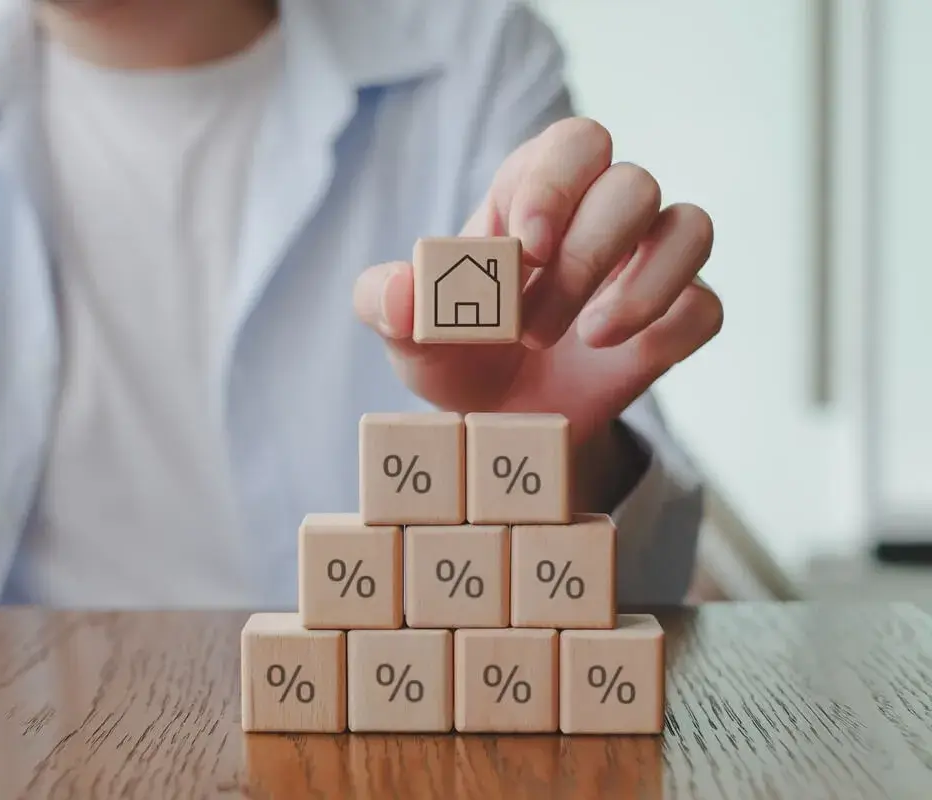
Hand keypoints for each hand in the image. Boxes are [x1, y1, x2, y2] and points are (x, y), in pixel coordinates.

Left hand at [353, 118, 721, 508]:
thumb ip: (385, 303)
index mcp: (535, 194)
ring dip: (640, 287)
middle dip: (585, 257)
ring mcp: (647, 264)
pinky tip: (622, 355)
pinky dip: (670, 326)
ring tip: (587, 338)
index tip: (526, 250)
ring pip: (689, 227)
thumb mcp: (409, 336)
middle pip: (633, 183)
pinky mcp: (679, 316)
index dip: (558, 185)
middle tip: (531, 329)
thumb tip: (400, 294)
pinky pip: (706, 304)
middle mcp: (601, 214)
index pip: (574, 144)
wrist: (502, 432)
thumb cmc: (458, 359)